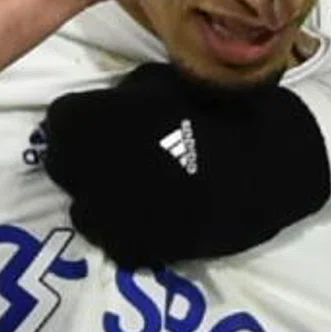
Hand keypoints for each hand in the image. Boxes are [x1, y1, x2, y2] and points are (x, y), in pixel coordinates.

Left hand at [42, 63, 330, 266]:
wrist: (272, 161)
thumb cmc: (218, 111)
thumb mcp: (161, 82)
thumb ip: (121, 98)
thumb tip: (104, 108)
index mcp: (97, 122)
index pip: (58, 121)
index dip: (76, 122)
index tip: (93, 124)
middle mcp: (93, 170)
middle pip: (62, 166)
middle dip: (78, 160)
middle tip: (109, 156)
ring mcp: (114, 214)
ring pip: (83, 212)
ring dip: (98, 201)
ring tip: (131, 192)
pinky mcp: (141, 249)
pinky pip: (117, 244)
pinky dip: (127, 234)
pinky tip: (153, 218)